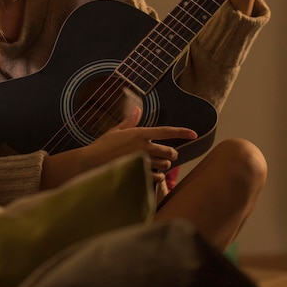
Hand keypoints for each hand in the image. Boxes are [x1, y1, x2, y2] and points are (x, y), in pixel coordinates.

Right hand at [82, 107, 196, 180]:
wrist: (92, 162)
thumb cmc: (102, 146)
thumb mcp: (115, 131)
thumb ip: (130, 121)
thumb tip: (137, 109)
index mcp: (140, 133)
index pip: (166, 132)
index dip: (182, 132)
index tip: (194, 134)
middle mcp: (144, 147)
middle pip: (170, 151)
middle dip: (171, 154)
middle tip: (167, 155)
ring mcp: (143, 161)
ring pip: (165, 165)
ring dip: (163, 165)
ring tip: (155, 164)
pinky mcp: (140, 174)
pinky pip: (157, 177)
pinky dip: (157, 176)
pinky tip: (150, 174)